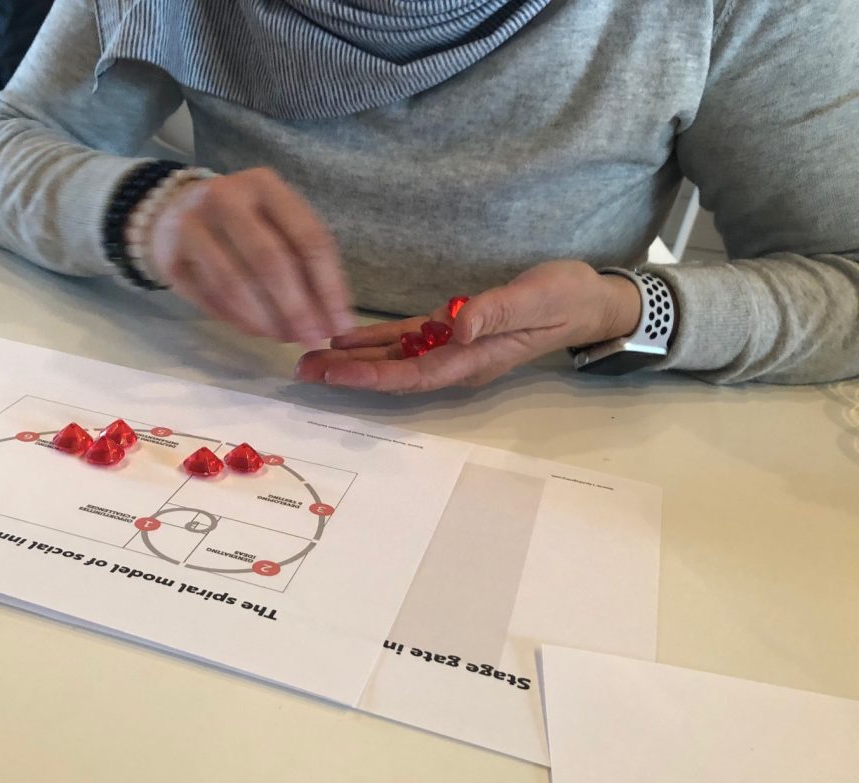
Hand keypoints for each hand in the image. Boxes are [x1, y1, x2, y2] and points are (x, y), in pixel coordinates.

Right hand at [145, 168, 355, 346]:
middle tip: (311, 339)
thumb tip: (332, 321)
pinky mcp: (171, 257)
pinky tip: (255, 330)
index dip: (328, 286)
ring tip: (283, 338)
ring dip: (265, 320)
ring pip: (235, 283)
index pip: (308, 237)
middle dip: (296, 308)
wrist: (172, 211)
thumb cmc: (241, 221)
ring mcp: (192, 225)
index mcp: (264, 185)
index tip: (340, 324)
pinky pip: (210, 297)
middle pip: (270, 261)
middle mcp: (226, 198)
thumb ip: (304, 263)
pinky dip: (237, 320)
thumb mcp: (275, 223)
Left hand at [294, 261, 641, 391]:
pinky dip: (373, 340)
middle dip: (348, 374)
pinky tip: (343, 338)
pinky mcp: (449, 328)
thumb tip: (457, 326)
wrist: (587, 299)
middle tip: (302, 370)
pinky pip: (404, 339)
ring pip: (393, 358)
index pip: (413, 374)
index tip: (335, 374)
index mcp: (473, 359)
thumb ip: (495, 313)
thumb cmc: (565, 299)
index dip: (372, 376)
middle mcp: (455, 360)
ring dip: (352, 360)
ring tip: (309, 359)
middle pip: (393, 373)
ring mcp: (451, 347)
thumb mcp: (535, 299)